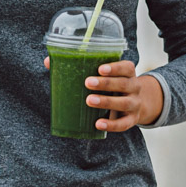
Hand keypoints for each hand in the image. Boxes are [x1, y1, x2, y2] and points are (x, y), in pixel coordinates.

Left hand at [42, 57, 163, 130]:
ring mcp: (134, 104)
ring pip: (124, 103)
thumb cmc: (112, 85)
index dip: (115, 67)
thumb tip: (49, 62)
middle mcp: (134, 87)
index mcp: (128, 73)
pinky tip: (98, 124)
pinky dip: (111, 124)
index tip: (100, 68)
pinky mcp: (131, 120)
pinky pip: (123, 124)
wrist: (136, 104)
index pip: (126, 67)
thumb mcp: (104, 75)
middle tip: (88, 82)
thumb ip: (80, 67)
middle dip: (106, 83)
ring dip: (107, 102)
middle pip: (124, 84)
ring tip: (89, 101)